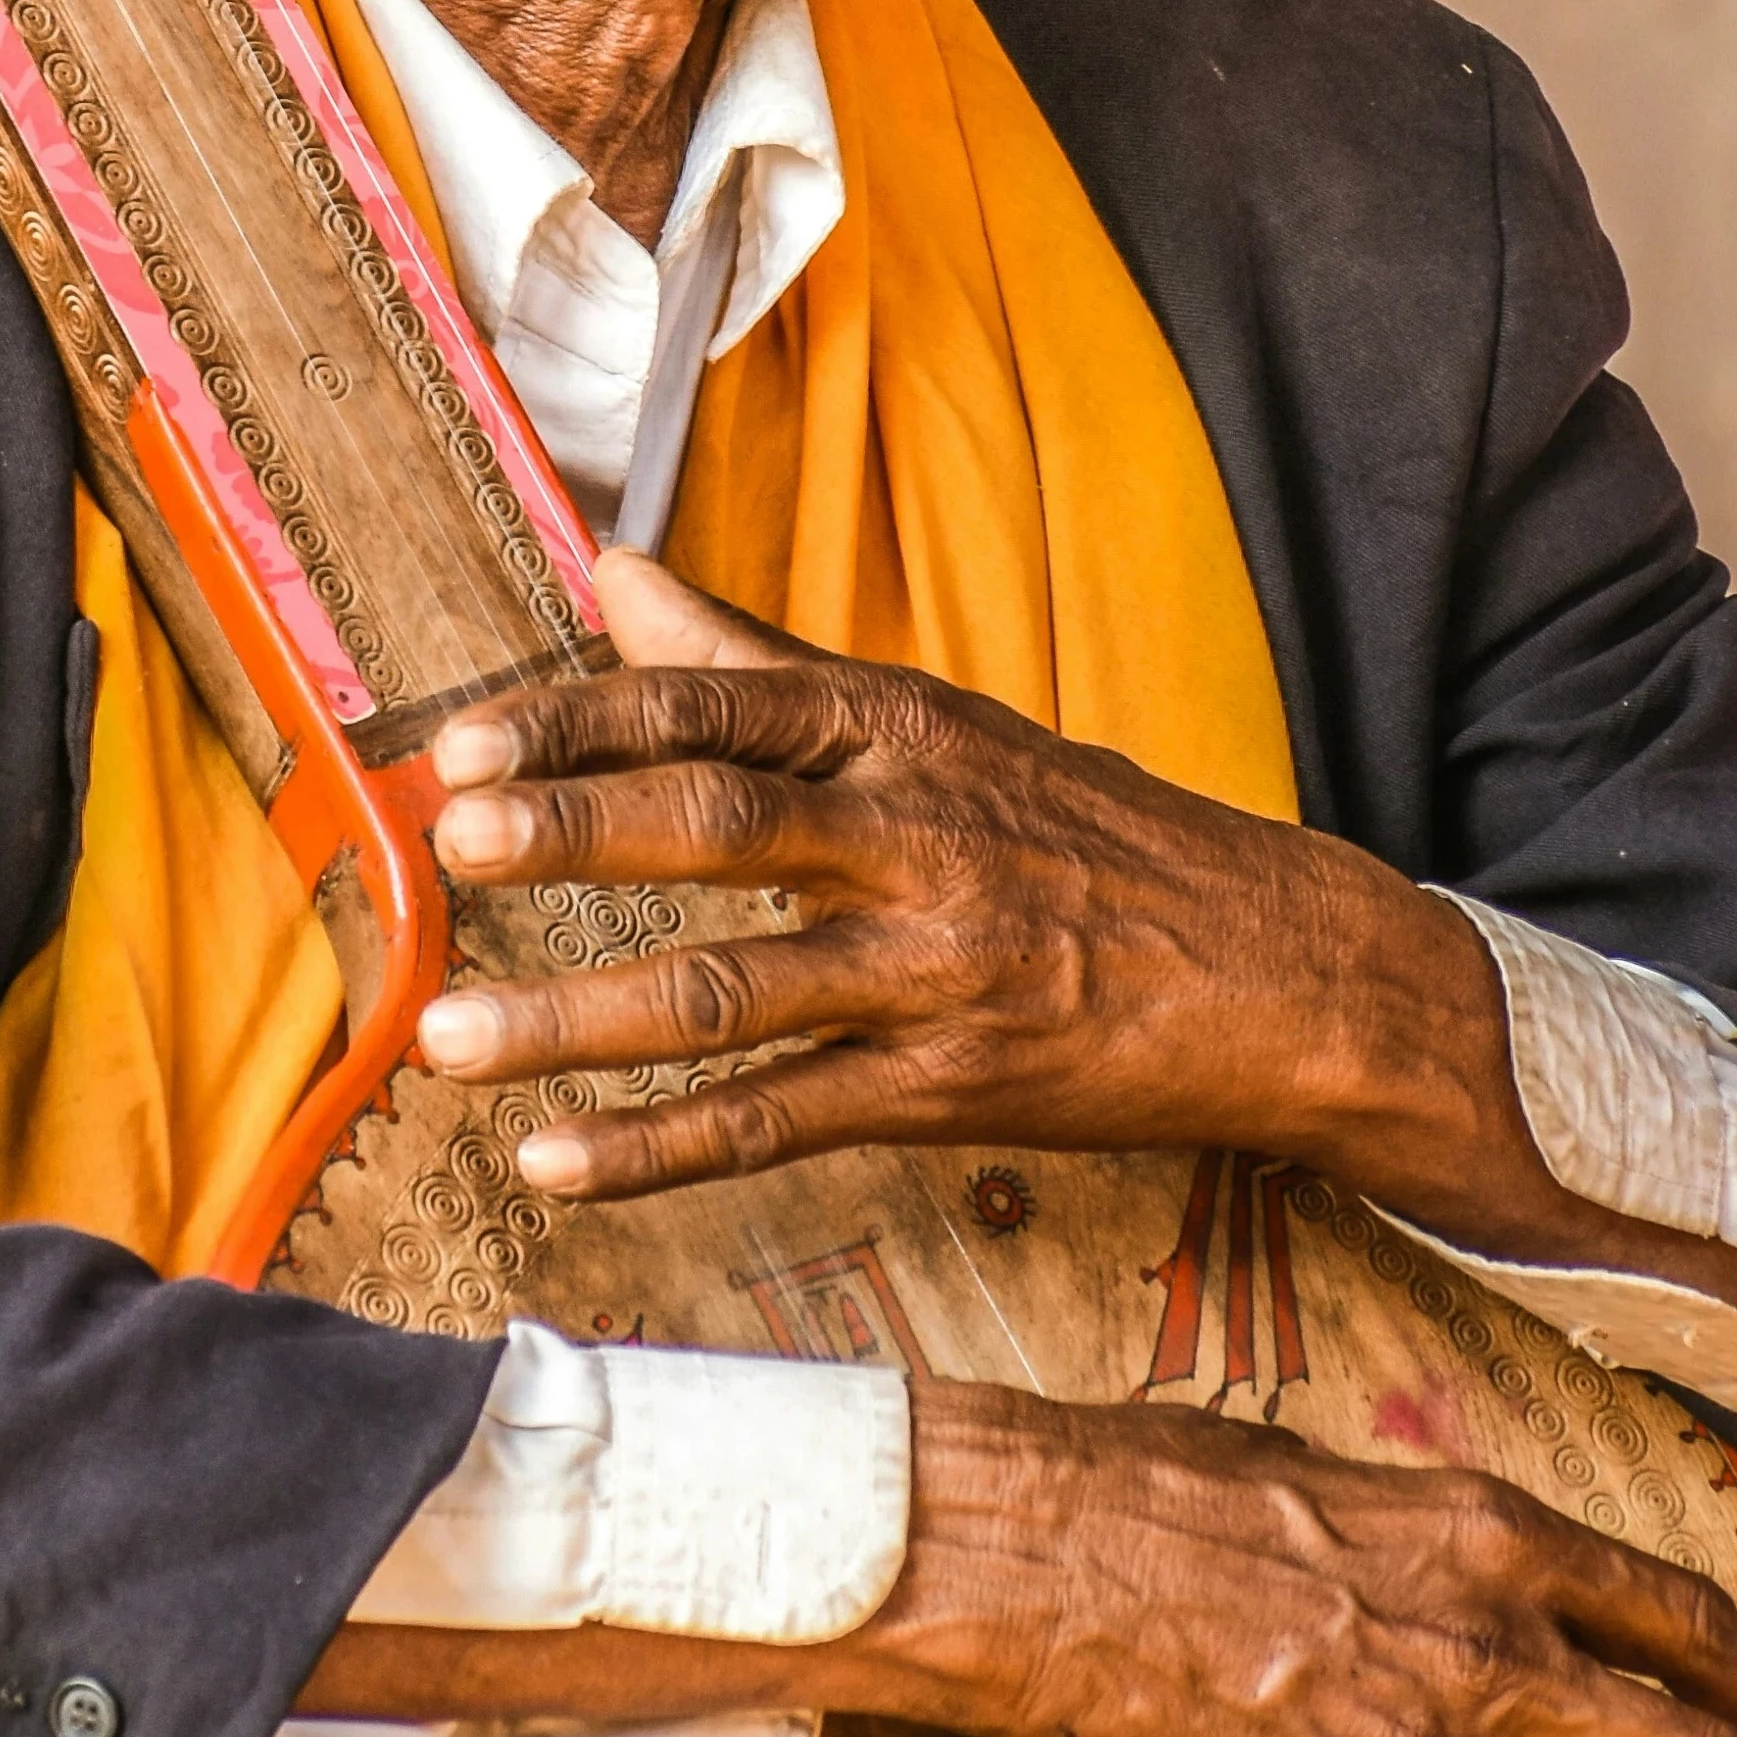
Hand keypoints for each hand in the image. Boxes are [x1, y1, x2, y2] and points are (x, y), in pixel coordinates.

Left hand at [420, 555, 1736, 1373]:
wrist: (1291, 973)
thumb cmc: (1087, 834)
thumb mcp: (936, 727)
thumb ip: (759, 662)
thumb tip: (616, 570)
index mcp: (903, 734)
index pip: (721, 709)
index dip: (588, 715)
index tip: (465, 729)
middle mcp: (919, 839)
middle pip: (724, 828)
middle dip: (580, 830)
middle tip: (452, 836)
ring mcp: (936, 973)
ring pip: (734, 993)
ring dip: (580, 1018)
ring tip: (445, 1038)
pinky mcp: (950, 1092)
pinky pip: (781, 1123)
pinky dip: (659, 1149)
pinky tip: (552, 1166)